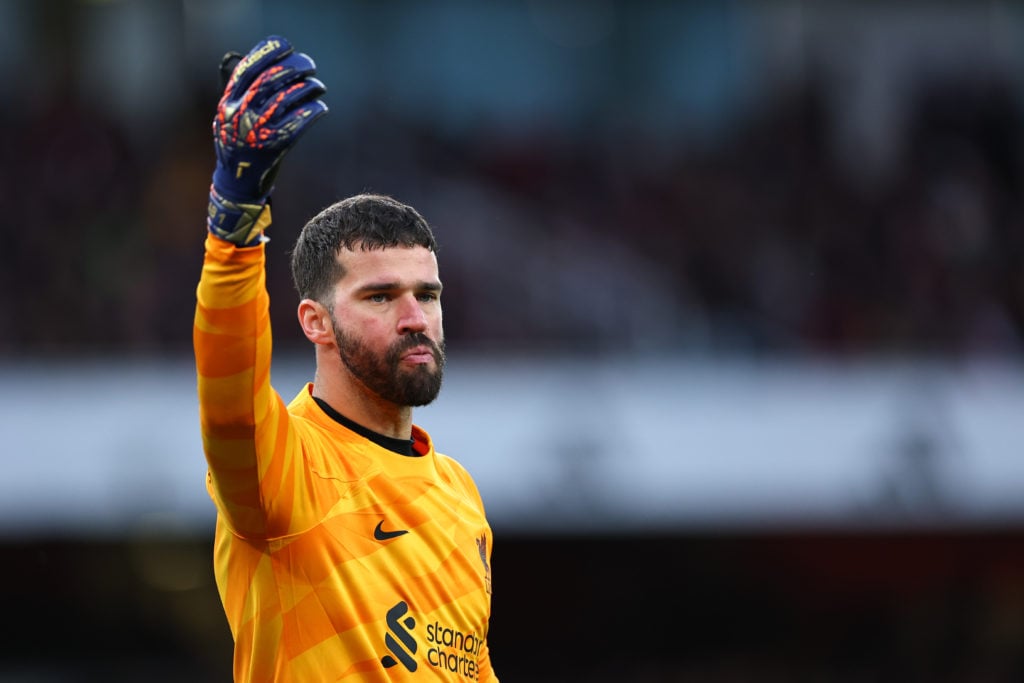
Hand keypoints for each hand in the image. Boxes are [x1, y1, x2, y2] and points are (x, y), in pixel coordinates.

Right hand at [207, 35, 327, 244]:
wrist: (236, 184)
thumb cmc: (239, 145)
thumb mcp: (231, 116)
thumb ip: (244, 93)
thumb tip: (271, 62)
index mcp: (228, 102)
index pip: (248, 68)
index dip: (268, 52)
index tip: (286, 45)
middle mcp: (240, 113)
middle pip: (271, 78)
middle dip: (294, 67)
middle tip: (309, 66)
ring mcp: (257, 130)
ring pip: (287, 97)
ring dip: (308, 88)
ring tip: (317, 87)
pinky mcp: (275, 146)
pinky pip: (300, 121)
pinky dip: (313, 110)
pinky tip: (320, 106)